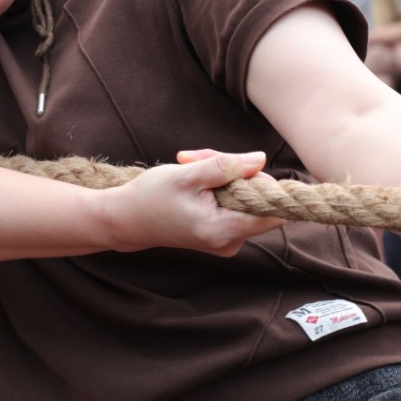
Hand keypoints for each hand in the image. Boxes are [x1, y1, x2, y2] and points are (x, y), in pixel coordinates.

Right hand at [106, 149, 286, 256]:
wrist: (126, 219)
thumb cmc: (151, 197)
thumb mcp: (187, 175)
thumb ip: (226, 167)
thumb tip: (261, 159)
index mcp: (224, 231)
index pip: (273, 212)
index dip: (265, 186)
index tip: (241, 168)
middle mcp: (230, 242)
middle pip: (257, 201)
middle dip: (234, 172)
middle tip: (200, 158)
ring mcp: (226, 241)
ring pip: (244, 199)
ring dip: (223, 176)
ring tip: (191, 166)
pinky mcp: (220, 235)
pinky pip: (233, 206)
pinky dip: (218, 188)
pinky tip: (195, 179)